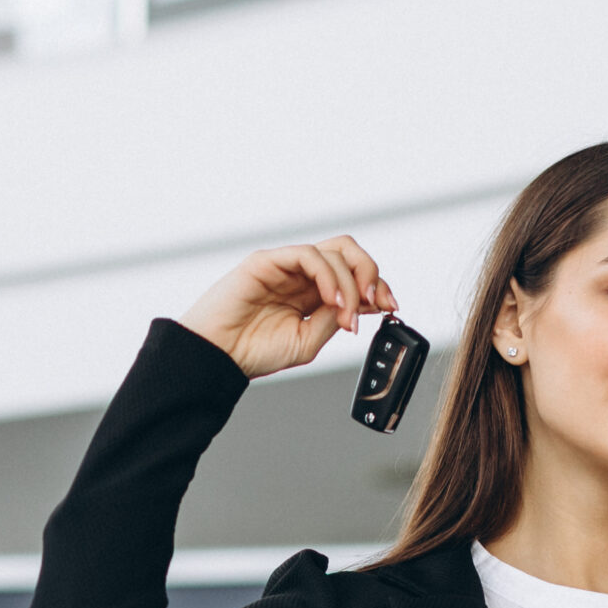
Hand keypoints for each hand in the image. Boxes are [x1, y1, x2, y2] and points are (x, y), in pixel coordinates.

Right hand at [177, 237, 397, 379]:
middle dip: (372, 274)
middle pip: (350, 252)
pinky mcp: (267, 260)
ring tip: (347, 312)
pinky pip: (308, 255)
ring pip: (335, 251)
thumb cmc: (252, 351)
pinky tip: (332, 300)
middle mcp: (301, 275)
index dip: (377, 287)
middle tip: (377, 302)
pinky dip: (328, 275)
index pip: (354, 275)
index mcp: (311, 293)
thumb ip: (333, 319)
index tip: (390, 308)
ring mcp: (285, 265)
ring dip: (351, 281)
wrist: (217, 356)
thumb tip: (362, 304)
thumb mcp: (307, 342)